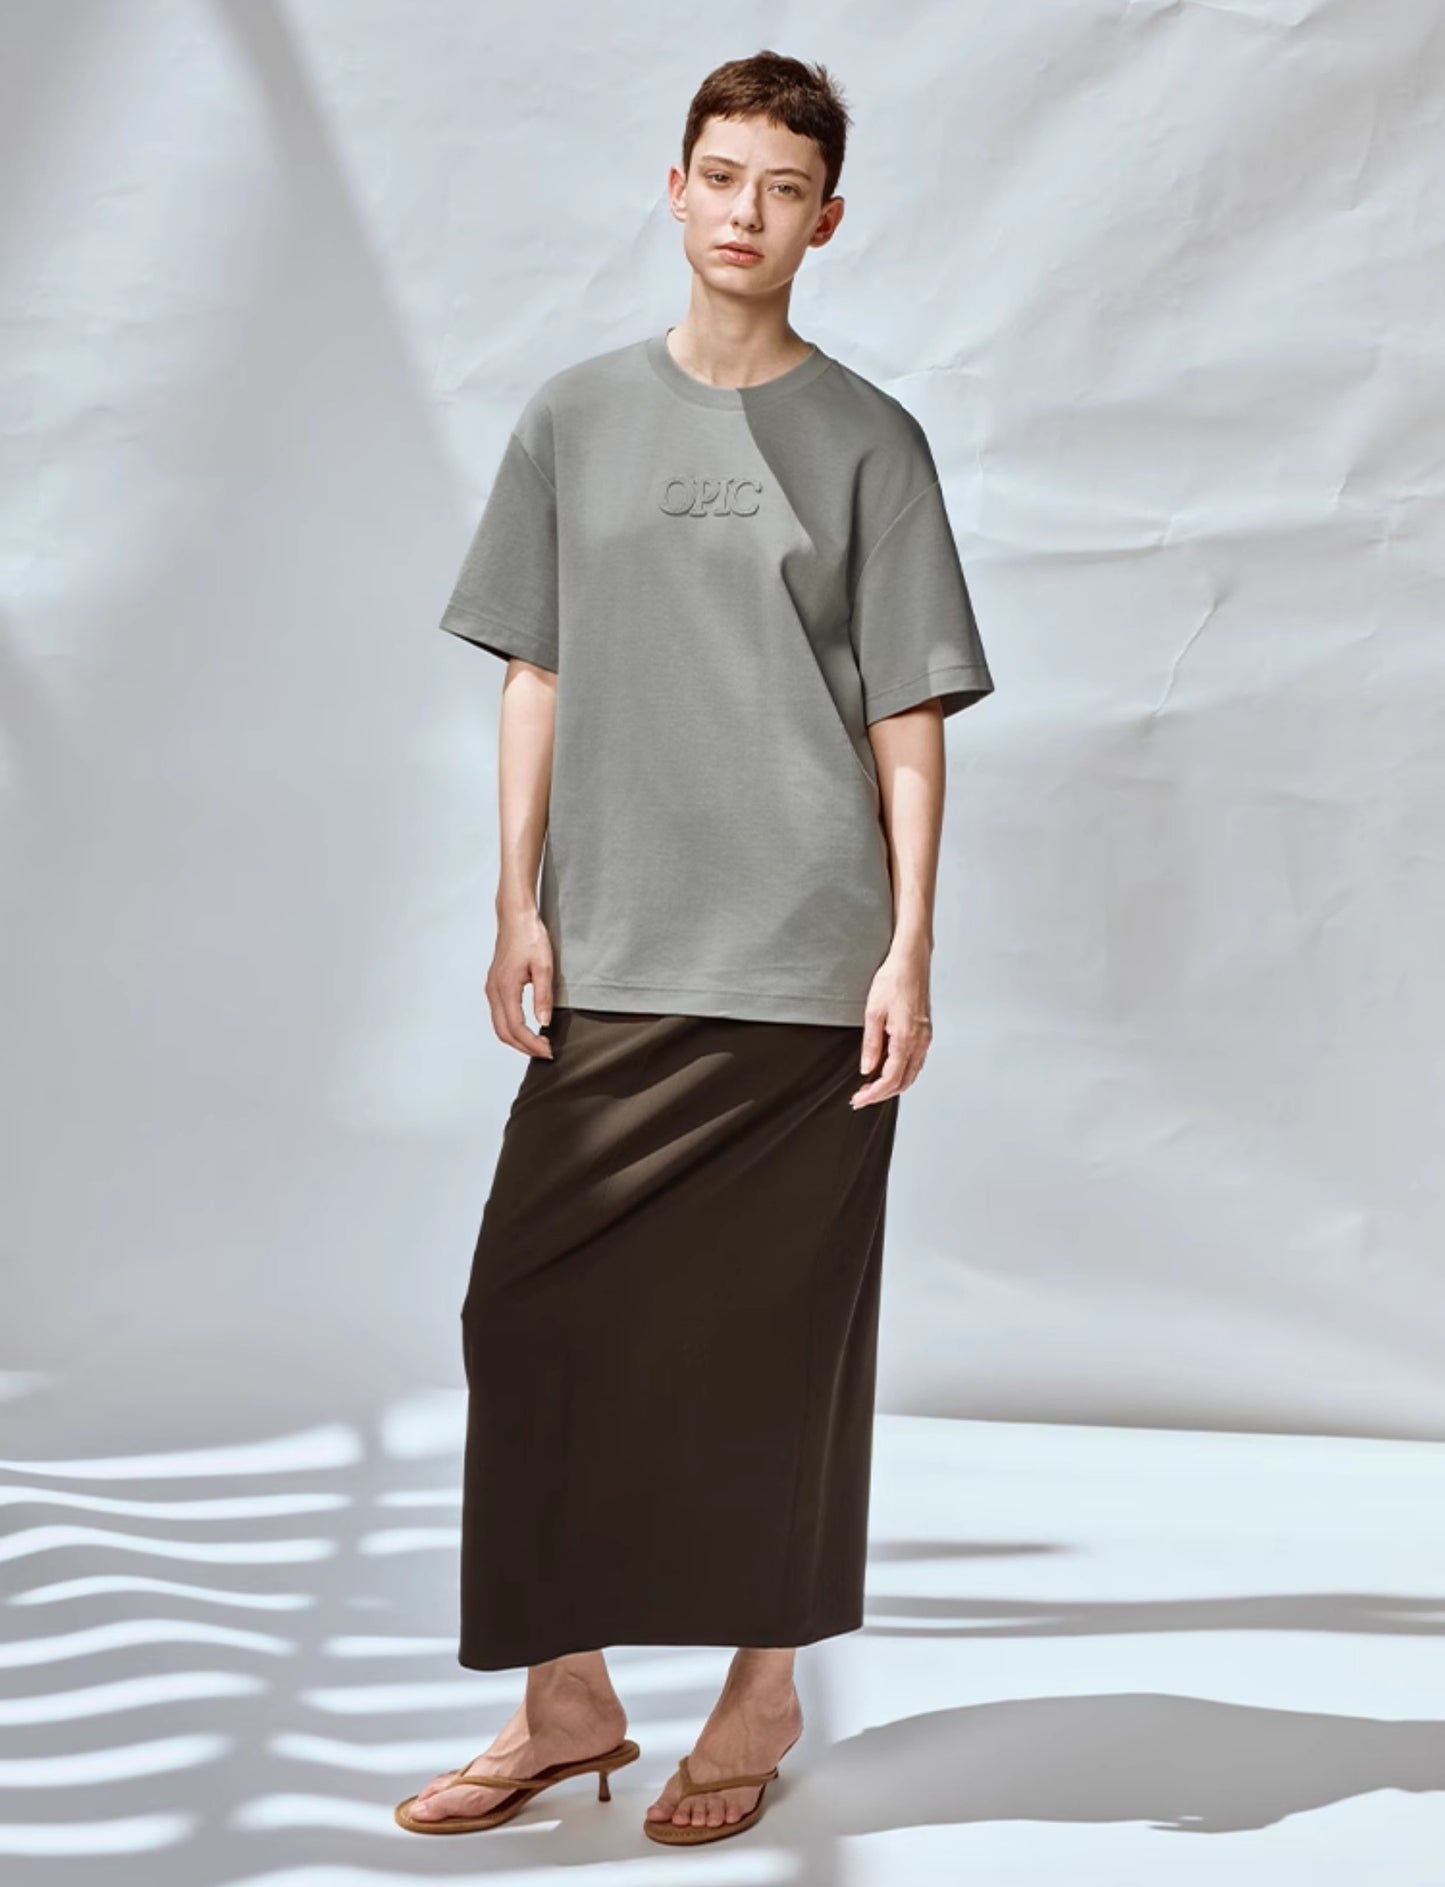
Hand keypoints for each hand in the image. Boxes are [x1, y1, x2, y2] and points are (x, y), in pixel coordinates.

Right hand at [486, 908, 555, 1056]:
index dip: (532, 1043)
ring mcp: (492, 988)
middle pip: (503, 1032)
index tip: (548, 1050)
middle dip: (524, 1047)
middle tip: (545, 1052)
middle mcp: (494, 991)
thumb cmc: (529, 936)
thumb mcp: (544, 966)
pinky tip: (527, 1028)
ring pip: (499, 1025)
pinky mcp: (495, 985)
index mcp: (505, 988)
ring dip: (517, 1039)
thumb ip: (543, 996)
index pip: (516, 1027)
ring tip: (538, 1044)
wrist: (516, 917)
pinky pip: (500, 1015)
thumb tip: (544, 1022)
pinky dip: (512, 1028)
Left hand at [851, 948, 932, 1106]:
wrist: (911, 962)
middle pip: (903, 1082)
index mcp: (906, 1039)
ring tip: (871, 1088)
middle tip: (861, 1098)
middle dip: (882, 1094)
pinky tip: (888, 1070)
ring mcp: (925, 1038)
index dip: (874, 1094)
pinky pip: (916, 1061)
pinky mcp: (925, 1032)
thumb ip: (871, 1045)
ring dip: (892, 1085)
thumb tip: (867, 1068)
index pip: (890, 1079)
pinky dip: (902, 1073)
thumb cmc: (893, 981)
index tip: (859, 1100)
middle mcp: (920, 1041)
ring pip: (912, 1074)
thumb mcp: (873, 1013)